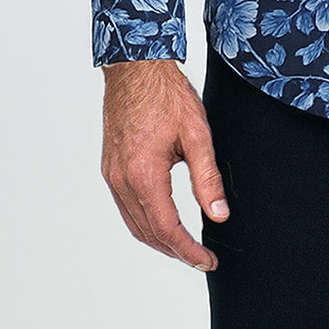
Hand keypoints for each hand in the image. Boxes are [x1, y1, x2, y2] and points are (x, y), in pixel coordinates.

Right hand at [101, 58, 228, 270]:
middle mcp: (122, 180)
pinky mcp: (110, 167)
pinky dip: (143, 221)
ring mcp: (112, 174)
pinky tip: (160, 219)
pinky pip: (125, 207)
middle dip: (175, 251)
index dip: (188, 251)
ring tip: (184, 246)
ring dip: (158, 240)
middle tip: (200, 258)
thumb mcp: (197, 134)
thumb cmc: (166, 95)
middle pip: (148, 233)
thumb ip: (207, 178)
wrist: (136, 67)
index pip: (167, 230)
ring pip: (133, 223)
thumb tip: (219, 214)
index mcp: (144, 175)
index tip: (207, 260)